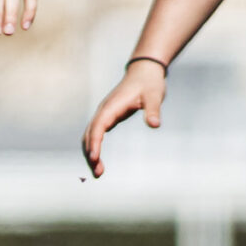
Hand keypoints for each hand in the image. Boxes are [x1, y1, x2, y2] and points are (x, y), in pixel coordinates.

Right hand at [81, 58, 166, 174]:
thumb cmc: (150, 83)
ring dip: (90, 153)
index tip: (94, 158)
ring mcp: (104, 114)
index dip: (95, 143)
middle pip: (90, 135)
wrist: (144, 72)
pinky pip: (96, 135)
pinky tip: (98, 161)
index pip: (98, 127)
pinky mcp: (107, 117)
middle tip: (98, 174)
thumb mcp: (154, 95)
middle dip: (91, 154)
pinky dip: (94, 148)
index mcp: (111, 106)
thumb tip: (155, 125)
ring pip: (90, 136)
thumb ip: (154, 110)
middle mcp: (103, 111)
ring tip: (98, 173)